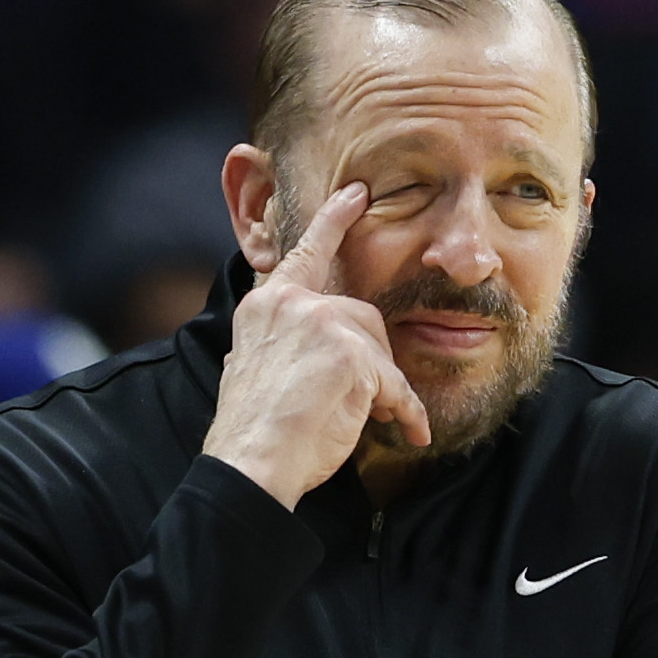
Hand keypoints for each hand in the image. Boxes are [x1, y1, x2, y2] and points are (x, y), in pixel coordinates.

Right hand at [201, 181, 429, 508]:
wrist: (251, 463)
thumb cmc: (253, 433)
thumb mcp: (254, 371)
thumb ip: (284, 344)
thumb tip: (317, 353)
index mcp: (265, 306)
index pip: (305, 253)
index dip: (332, 221)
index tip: (354, 194)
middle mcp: (290, 303)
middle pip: (360, 315)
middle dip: (375, 358)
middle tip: (379, 399)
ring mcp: (319, 322)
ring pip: (378, 347)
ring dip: (386, 388)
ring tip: (383, 418)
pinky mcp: (347, 352)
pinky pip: (393, 381)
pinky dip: (404, 408)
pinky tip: (407, 430)